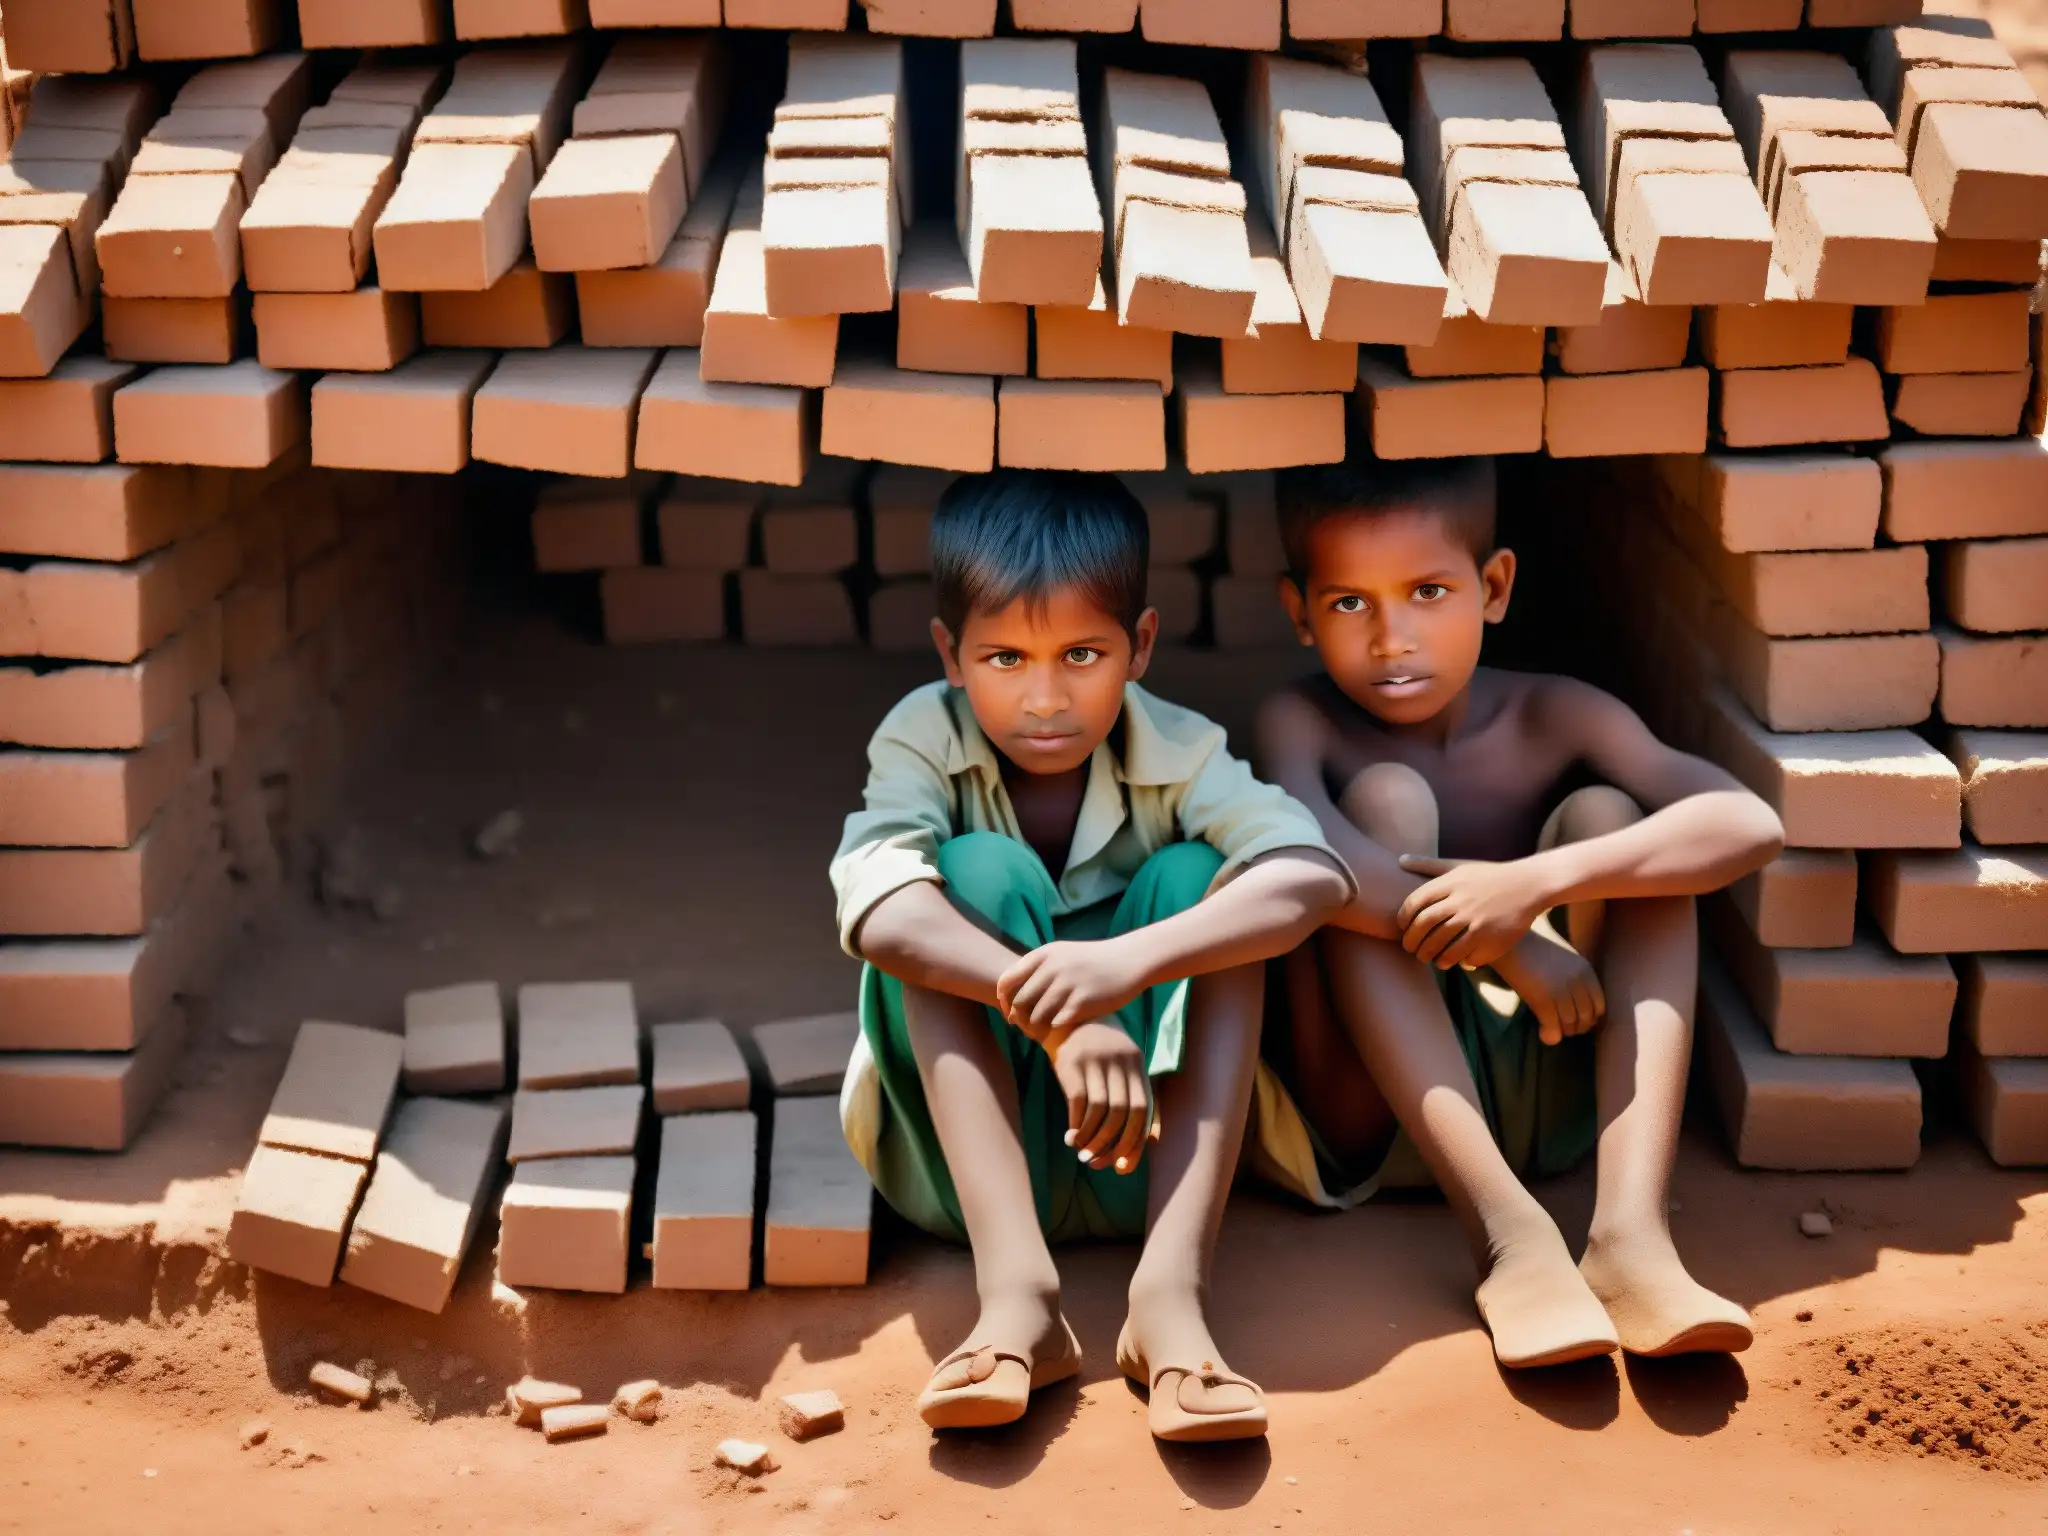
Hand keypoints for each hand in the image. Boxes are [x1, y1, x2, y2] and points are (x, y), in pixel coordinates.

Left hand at [997, 936, 1154, 1041]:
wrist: (1129, 960)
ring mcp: (1067, 985)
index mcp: (1043, 955)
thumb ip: (1036, 968)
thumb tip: (1008, 991)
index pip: (1007, 982)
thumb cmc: (1092, 960)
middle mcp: (1052, 968)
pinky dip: (1054, 1030)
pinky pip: (1057, 1023)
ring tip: (1040, 1033)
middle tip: (1024, 1027)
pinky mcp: (1083, 1002)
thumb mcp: (1061, 953)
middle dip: (1018, 1019)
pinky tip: (1059, 1032)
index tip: (1010, 1010)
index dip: (1004, 1000)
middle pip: (1020, 1002)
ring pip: (1036, 1017)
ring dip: (1035, 1029)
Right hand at [1045, 1021, 1150, 1173]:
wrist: (1069, 1020)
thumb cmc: (1100, 1055)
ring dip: (1091, 1137)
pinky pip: (1078, 1101)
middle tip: (1095, 1162)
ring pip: (1099, 1109)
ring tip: (1082, 1152)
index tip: (1121, 1166)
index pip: (1142, 1109)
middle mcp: (1119, 1061)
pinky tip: (1071, 1135)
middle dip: (1109, 1143)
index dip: (1134, 1140)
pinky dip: (1076, 1124)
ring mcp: (1095, 1060)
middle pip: (1122, 1112)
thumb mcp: (1123, 1069)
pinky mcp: (1072, 1062)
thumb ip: (1136, 1099)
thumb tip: (1151, 1141)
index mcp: (1136, 1064)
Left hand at [1395, 856, 1553, 970]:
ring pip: (1441, 945)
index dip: (1403, 919)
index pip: (1415, 903)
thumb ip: (1429, 865)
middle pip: (1425, 926)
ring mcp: (1476, 921)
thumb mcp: (1460, 866)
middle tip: (1410, 949)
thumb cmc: (1489, 876)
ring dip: (1429, 955)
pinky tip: (1448, 961)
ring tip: (1427, 958)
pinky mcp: (1491, 939)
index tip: (1402, 928)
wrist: (1529, 886)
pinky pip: (1463, 955)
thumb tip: (1400, 860)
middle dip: (1412, 941)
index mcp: (1451, 883)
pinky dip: (1452, 960)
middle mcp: (1462, 901)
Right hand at [1492, 926, 1606, 1046]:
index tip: (1577, 1021)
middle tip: (1563, 1029)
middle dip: (1576, 1028)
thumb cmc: (1532, 945)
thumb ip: (1574, 976)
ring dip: (1562, 1032)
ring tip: (1551, 1029)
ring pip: (1569, 1025)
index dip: (1589, 1018)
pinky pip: (1553, 1027)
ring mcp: (1561, 991)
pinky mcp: (1543, 1000)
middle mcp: (1578, 982)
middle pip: (1586, 1018)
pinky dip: (1549, 1035)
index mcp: (1586, 970)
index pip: (1599, 1005)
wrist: (1508, 939)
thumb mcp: (1563, 956)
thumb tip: (1574, 1002)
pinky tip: (1542, 1033)